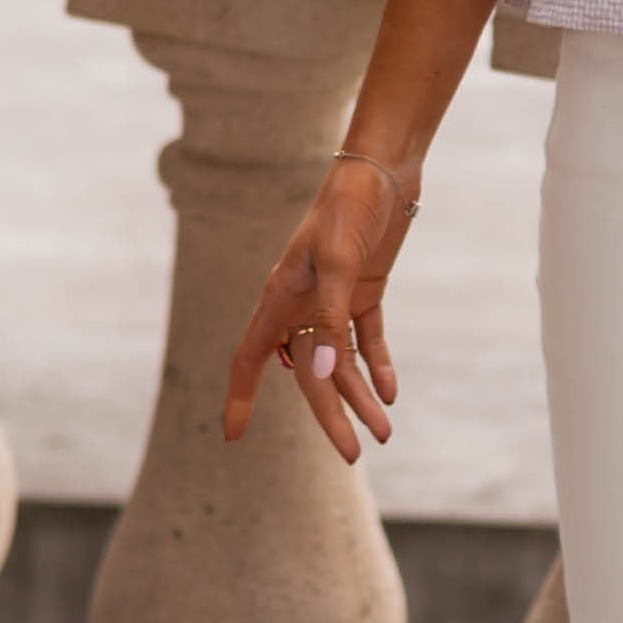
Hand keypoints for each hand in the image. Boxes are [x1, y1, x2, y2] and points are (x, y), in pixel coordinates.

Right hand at [223, 157, 416, 463]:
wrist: (385, 167)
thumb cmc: (350, 206)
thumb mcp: (341, 262)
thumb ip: (333, 318)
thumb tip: (325, 374)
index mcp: (280, 295)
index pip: (250, 356)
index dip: (240, 395)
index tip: (233, 435)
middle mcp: (301, 302)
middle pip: (309, 373)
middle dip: (330, 415)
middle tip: (353, 455)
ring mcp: (333, 297)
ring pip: (341, 361)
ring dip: (361, 396)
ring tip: (385, 432)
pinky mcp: (365, 289)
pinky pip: (365, 338)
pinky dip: (376, 365)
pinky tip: (389, 393)